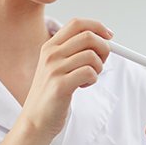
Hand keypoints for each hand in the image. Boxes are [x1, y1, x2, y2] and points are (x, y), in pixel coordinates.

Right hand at [22, 19, 112, 138]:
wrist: (36, 120)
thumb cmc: (51, 94)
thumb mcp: (57, 67)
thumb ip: (74, 52)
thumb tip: (103, 40)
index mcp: (50, 46)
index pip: (77, 23)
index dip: (98, 26)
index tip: (109, 36)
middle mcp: (51, 54)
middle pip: (88, 37)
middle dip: (104, 48)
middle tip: (101, 62)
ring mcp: (54, 69)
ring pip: (91, 56)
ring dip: (98, 68)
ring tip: (88, 78)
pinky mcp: (60, 85)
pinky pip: (89, 73)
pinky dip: (93, 79)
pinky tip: (83, 86)